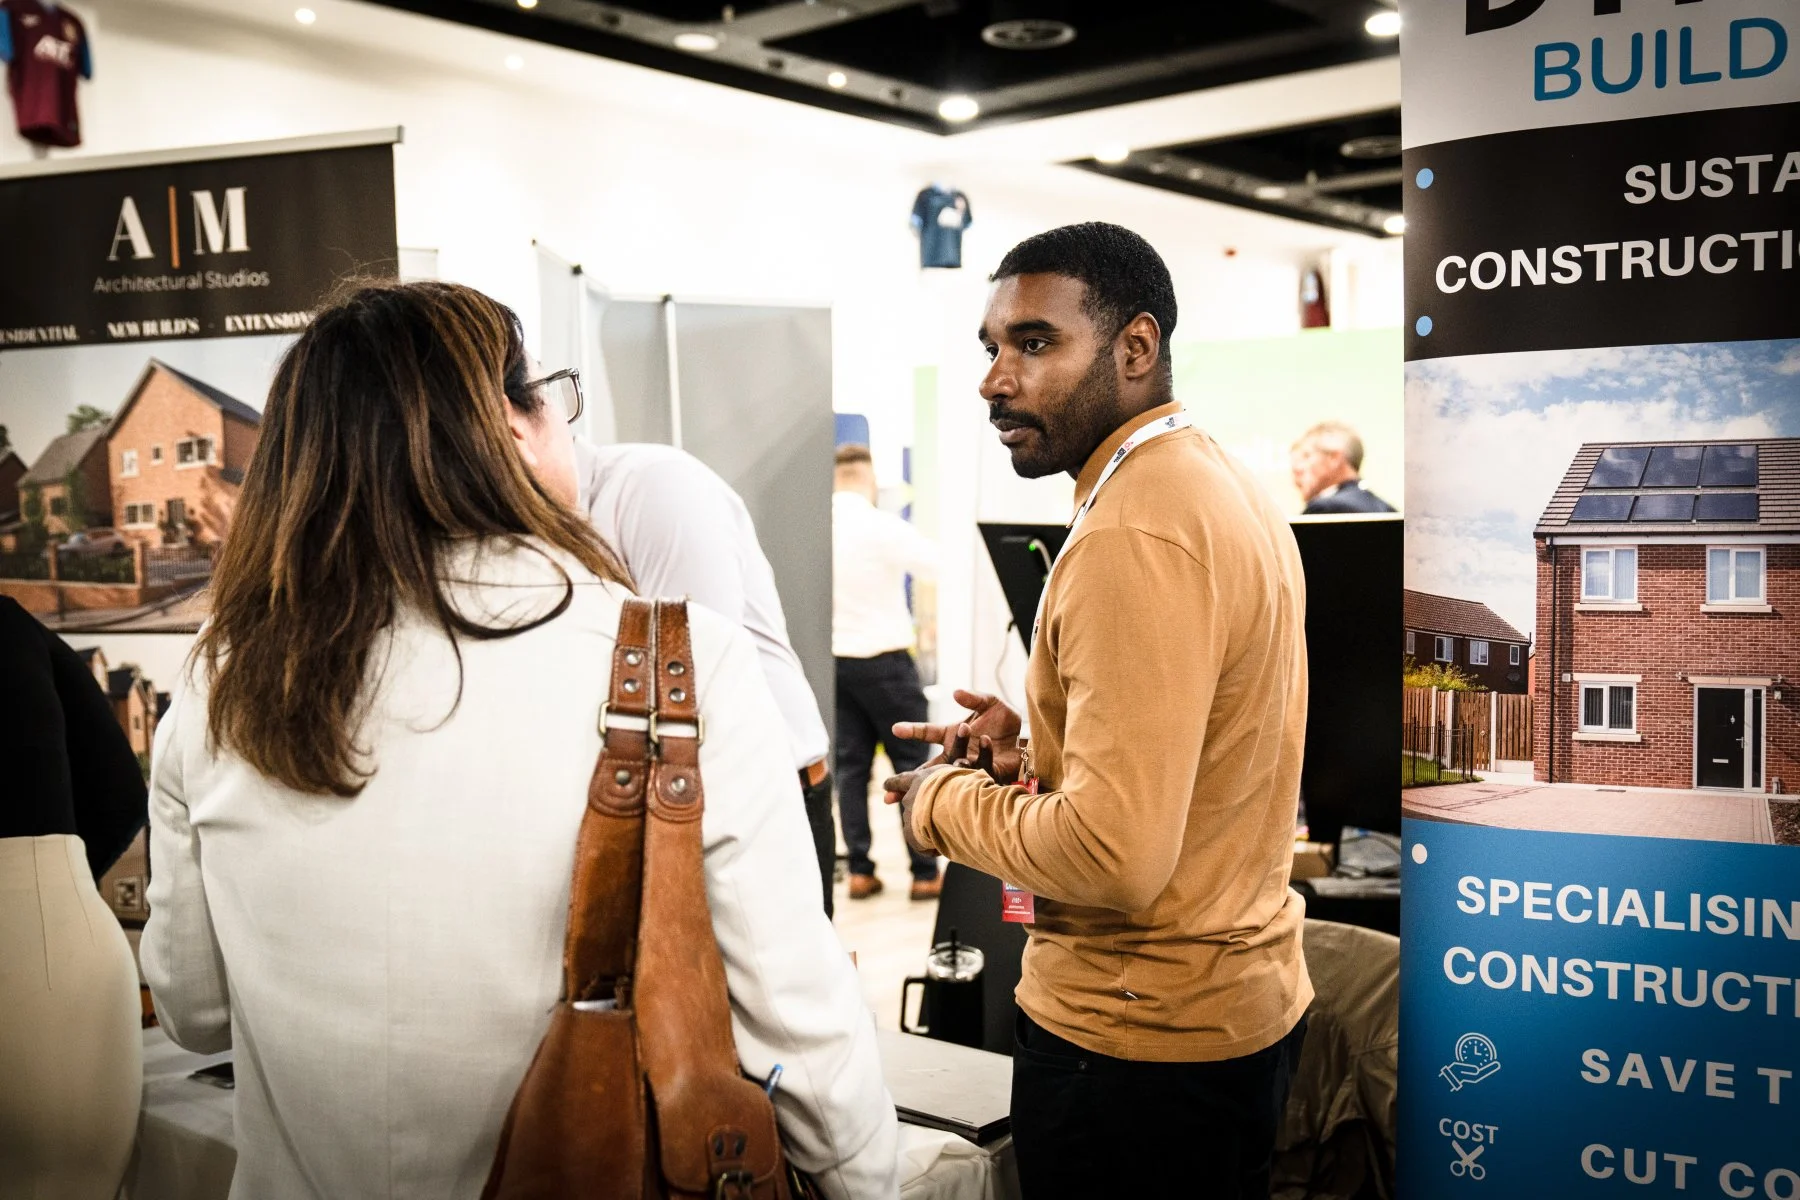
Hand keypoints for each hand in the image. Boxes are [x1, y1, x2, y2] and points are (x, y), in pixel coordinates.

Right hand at [883, 690, 1022, 799]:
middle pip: (927, 769)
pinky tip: (977, 755)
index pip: (927, 732)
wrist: (1026, 740)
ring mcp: (967, 767)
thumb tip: (956, 692)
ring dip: (935, 787)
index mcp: (951, 734)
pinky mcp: (983, 776)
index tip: (895, 729)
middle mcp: (955, 753)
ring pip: (945, 781)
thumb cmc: (1004, 720)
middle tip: (887, 794)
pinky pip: (976, 775)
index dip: (912, 730)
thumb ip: (973, 699)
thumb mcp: (990, 703)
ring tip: (921, 795)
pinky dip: (976, 765)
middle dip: (907, 782)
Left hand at [887, 762, 947, 857]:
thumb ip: (949, 780)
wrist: (955, 804)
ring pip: (917, 826)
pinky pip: (921, 845)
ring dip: (930, 830)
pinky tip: (944, 848)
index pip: (902, 780)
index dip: (893, 783)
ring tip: (950, 832)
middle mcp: (910, 797)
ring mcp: (909, 816)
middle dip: (919, 811)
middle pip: (911, 805)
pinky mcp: (911, 835)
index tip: (885, 786)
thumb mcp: (955, 775)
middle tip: (941, 817)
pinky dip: (931, 848)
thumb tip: (955, 787)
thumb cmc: (961, 786)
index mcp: (919, 779)